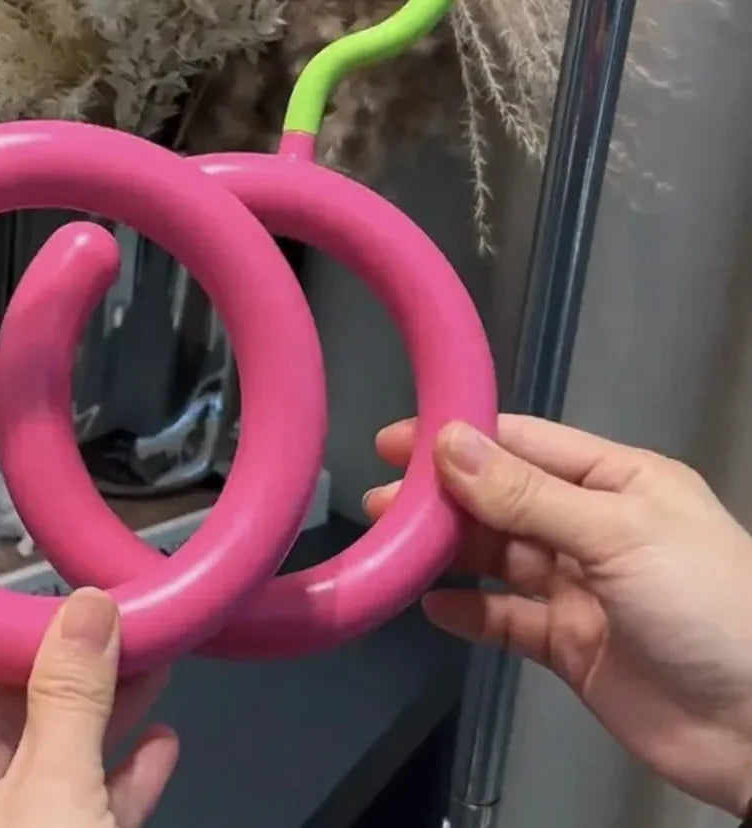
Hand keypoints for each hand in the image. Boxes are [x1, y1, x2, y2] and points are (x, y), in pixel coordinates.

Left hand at [0, 588, 178, 827]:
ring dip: (92, 721)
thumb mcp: (51, 799)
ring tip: (148, 664)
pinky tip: (158, 748)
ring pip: (31, 771)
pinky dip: (109, 786)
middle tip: (102, 621)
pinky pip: (65, 820)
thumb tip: (91, 601)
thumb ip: (70, 700)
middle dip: (46, 670)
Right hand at [366, 416, 751, 816]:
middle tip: (381, 499)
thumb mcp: (616, 534)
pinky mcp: (571, 646)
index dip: (461, 438)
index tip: (397, 440)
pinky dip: (470, 613)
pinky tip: (430, 607)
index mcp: (619, 481)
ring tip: (394, 544)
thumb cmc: (702, 606)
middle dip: (444, 496)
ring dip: (449, 550)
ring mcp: (582, 588)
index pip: (525, 444)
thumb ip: (526, 494)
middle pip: (504, 499)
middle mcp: (595, 526)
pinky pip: (507, 620)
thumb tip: (448, 443)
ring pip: (499, 557)